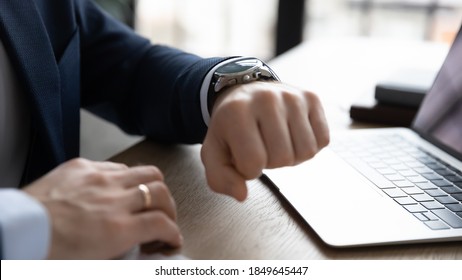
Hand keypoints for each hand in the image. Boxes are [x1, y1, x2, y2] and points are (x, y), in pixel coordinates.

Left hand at [24, 158, 181, 258]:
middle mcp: (113, 200)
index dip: (173, 232)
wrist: (16, 230)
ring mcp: (99, 178)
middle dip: (169, 207)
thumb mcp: (94, 262)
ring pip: (146, 171)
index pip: (163, 224)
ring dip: (154, 187)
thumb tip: (140, 248)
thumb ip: (124, 252)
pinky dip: (126, 177)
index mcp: (116, 229)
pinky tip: (118, 187)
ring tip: (147, 197)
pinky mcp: (83, 166)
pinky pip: (118, 165)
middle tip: (164, 217)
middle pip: (161, 192)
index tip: (171, 237)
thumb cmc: (46, 250)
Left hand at [201, 82, 329, 200]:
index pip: (253, 162)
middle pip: (282, 158)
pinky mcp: (312, 98)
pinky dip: (309, 145)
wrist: (246, 93)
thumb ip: (220, 178)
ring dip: (292, 156)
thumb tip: (242, 195)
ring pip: (306, 151)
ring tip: (277, 142)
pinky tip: (293, 134)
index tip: (244, 156)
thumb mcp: (214, 152)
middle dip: (271, 162)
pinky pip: (323, 140)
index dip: (249, 170)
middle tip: (262, 147)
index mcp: (235, 112)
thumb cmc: (231, 128)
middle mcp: (265, 99)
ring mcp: (291, 96)